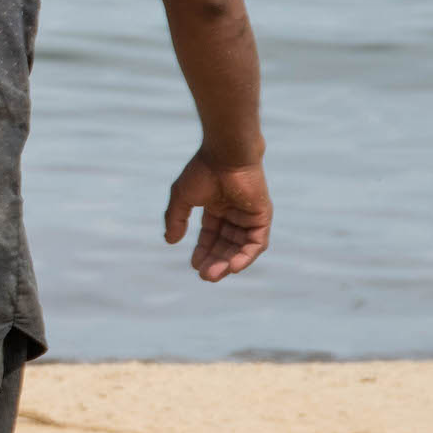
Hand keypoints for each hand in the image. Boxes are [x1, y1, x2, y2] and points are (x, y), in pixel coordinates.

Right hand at [164, 153, 270, 281]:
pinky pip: (257, 242)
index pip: (211, 236)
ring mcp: (249, 215)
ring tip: (216, 275)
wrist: (226, 156)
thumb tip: (170, 241)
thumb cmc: (202, 172)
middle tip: (206, 276)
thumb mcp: (182, 198)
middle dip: (215, 261)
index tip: (194, 266)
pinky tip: (233, 267)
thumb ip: (176, 219)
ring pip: (241, 247)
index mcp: (216, 207)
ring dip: (229, 262)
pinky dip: (246, 256)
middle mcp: (234, 213)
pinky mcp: (262, 216)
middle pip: (226, 244)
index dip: (203, 251)